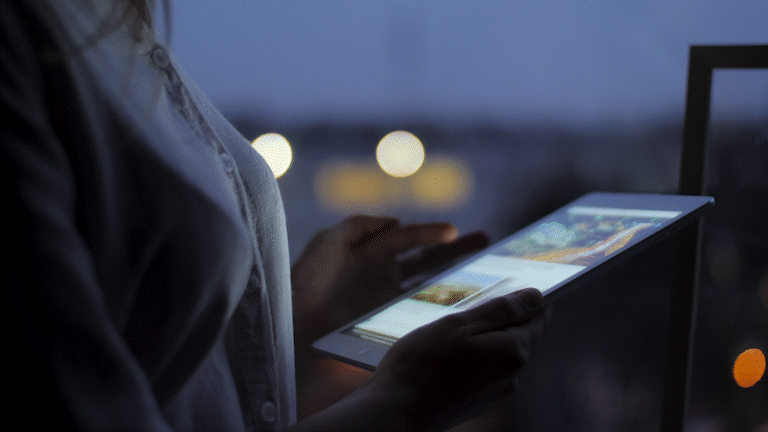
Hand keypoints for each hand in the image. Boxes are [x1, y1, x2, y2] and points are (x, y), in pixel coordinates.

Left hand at [291, 215, 488, 347]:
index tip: (453, 232)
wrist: (293, 326)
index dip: (430, 233)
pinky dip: (440, 312)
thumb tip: (396, 221)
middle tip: (487, 242)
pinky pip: (420, 316)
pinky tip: (462, 311)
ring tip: (487, 275)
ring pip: (430, 288)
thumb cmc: (307, 280)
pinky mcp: (389, 325)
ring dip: (457, 280)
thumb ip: (361, 225)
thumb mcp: (329, 242)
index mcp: (372, 253)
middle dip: (457, 251)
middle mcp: (385, 276)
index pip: (408, 238)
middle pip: (428, 261)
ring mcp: (389, 302)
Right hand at [365, 288, 549, 430]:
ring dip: (477, 338)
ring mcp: (494, 392)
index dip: (529, 300)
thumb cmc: (424, 364)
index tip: (512, 286)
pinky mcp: (476, 402)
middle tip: (463, 308)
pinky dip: (467, 357)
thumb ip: (501, 310)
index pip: (539, 318)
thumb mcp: (461, 324)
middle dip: (495, 319)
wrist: (396, 411)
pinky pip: (481, 369)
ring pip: (495, 352)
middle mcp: (511, 376)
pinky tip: (441, 356)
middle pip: (516, 335)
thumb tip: (535, 297)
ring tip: (444, 335)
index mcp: (513, 352)